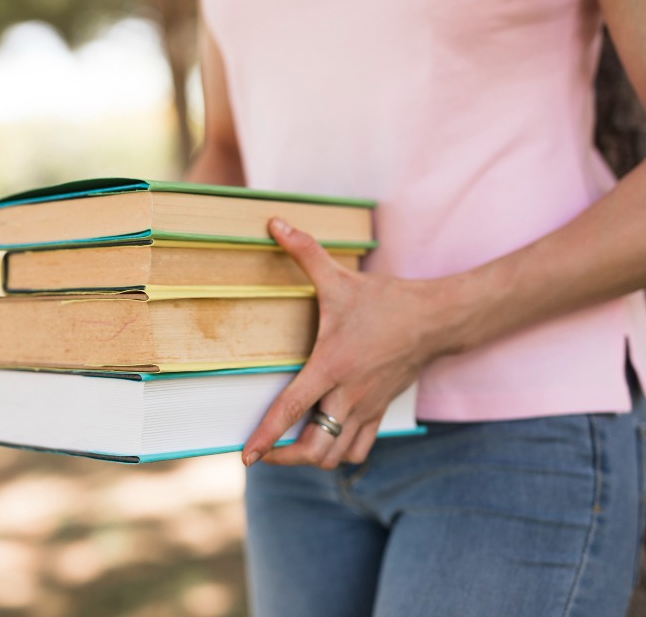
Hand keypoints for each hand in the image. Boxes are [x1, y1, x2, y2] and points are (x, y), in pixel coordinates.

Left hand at [242, 218, 449, 468]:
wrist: (437, 319)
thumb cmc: (385, 301)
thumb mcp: (340, 278)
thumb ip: (304, 252)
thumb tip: (274, 223)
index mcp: (331, 367)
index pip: (290, 411)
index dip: (266, 438)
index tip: (246, 457)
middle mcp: (348, 396)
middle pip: (315, 449)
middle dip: (285, 459)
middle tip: (264, 455)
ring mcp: (367, 408)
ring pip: (337, 455)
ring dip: (312, 459)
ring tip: (291, 451)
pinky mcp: (381, 412)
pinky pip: (360, 449)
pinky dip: (339, 453)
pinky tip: (324, 442)